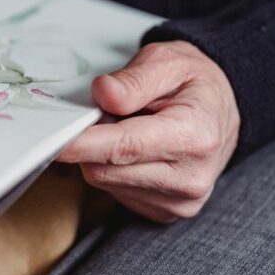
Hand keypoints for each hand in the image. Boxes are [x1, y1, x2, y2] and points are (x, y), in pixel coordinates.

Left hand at [56, 41, 239, 222]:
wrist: (221, 111)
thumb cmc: (193, 83)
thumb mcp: (168, 61)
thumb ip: (134, 79)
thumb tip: (103, 95)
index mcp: (194, 136)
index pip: (125, 147)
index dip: (83, 143)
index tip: (53, 139)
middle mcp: (189, 178)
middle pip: (105, 169)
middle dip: (92, 140)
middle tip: (108, 112)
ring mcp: (178, 202)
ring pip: (105, 182)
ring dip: (102, 155)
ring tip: (129, 128)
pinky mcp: (164, 213)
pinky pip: (116, 192)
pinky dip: (113, 170)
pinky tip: (136, 151)